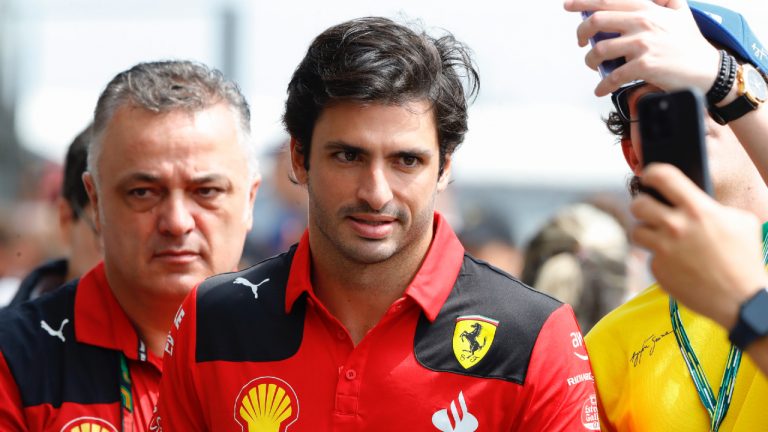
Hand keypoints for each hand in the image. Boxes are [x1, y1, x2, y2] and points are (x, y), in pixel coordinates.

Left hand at [564, 0, 719, 95]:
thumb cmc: (690, 44)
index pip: (608, 0)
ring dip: (590, 60)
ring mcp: (643, 44)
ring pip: (600, 50)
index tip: (568, 5)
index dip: (583, 2)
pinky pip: (613, 76)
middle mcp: (644, 22)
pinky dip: (603, 85)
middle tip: (581, 43)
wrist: (708, 69)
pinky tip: (601, 89)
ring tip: (594, 66)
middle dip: (581, 33)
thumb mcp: (680, 12)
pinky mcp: (644, 65)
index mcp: (648, 8)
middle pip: (596, 21)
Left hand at [630, 163, 766, 327]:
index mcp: (697, 209)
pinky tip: (677, 263)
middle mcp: (675, 227)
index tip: (649, 175)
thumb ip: (712, 206)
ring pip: (637, 231)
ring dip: (647, 232)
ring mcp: (664, 249)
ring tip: (660, 236)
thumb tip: (694, 199)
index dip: (651, 172)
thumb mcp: (740, 221)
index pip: (663, 176)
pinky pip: (650, 257)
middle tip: (649, 208)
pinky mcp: (658, 270)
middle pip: (638, 204)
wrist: (741, 299)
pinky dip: (660, 259)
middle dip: (642, 204)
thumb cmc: (745, 257)